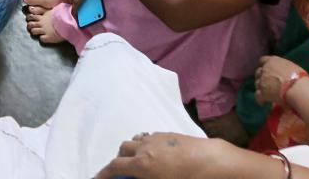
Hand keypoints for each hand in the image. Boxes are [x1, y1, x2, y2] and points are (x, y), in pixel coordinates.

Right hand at [95, 132, 227, 178]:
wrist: (212, 163)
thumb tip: (134, 177)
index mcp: (142, 164)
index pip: (114, 167)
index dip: (103, 174)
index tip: (96, 178)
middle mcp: (145, 147)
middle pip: (123, 149)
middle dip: (119, 160)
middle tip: (123, 173)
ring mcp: (157, 138)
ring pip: (136, 140)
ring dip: (132, 151)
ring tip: (138, 163)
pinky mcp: (169, 134)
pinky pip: (149, 137)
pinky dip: (145, 145)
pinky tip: (156, 155)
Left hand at [254, 55, 307, 105]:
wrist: (298, 89)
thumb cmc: (300, 78)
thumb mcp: (293, 68)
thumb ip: (284, 69)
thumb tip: (285, 74)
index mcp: (273, 61)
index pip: (263, 60)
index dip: (264, 66)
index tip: (266, 71)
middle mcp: (266, 68)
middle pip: (258, 72)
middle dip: (262, 77)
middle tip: (267, 84)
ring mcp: (263, 80)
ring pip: (257, 83)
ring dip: (261, 88)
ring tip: (266, 94)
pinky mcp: (263, 92)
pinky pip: (257, 95)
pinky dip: (260, 99)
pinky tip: (263, 102)